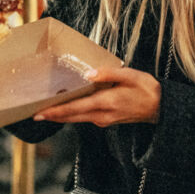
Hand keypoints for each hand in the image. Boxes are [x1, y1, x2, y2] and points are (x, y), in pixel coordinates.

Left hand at [33, 66, 161, 126]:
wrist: (161, 107)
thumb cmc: (147, 89)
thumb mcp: (131, 75)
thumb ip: (109, 73)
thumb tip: (88, 74)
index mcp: (107, 102)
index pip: (75, 108)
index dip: (56, 111)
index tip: (39, 113)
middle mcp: (102, 115)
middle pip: (71, 117)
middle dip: (52, 116)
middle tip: (33, 114)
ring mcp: (104, 120)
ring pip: (77, 119)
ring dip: (61, 116)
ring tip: (44, 111)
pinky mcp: (106, 120)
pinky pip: (85, 118)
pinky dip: (73, 114)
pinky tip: (66, 107)